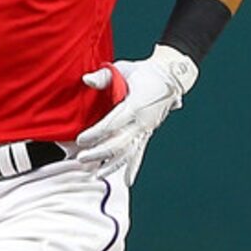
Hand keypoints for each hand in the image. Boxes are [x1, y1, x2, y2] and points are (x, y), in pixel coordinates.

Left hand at [75, 45, 197, 169]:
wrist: (170, 75)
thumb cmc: (144, 71)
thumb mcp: (124, 68)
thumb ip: (104, 76)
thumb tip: (85, 80)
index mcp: (135, 104)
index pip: (112, 124)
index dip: (95, 134)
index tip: (80, 140)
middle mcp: (142, 121)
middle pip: (118, 143)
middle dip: (99, 153)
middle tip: (81, 159)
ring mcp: (146, 129)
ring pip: (128, 152)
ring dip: (112, 165)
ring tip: (96, 175)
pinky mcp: (148, 133)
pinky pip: (139, 153)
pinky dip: (133, 167)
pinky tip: (126, 181)